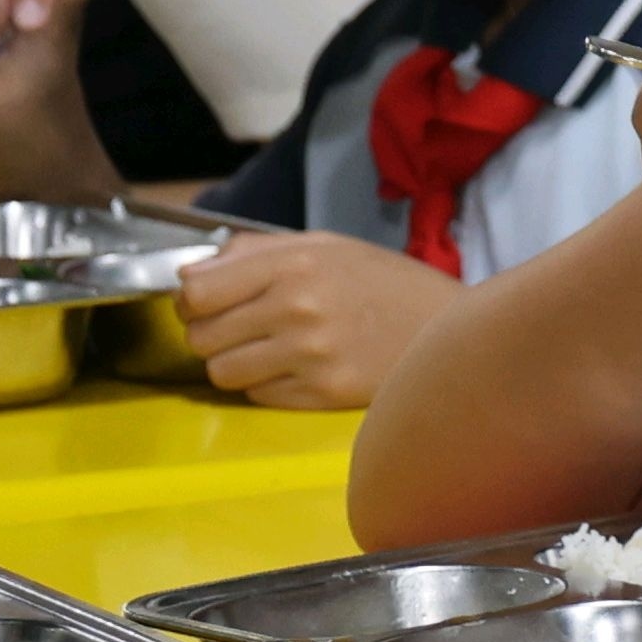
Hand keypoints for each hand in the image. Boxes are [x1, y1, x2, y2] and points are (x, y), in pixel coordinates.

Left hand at [174, 227, 455, 411]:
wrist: (450, 326)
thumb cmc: (385, 282)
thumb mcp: (325, 246)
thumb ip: (254, 252)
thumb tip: (190, 274)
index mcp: (295, 266)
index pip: (197, 292)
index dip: (192, 300)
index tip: (206, 303)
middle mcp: (298, 310)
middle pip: (202, 337)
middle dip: (212, 333)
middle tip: (242, 327)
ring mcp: (311, 356)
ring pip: (222, 372)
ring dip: (235, 363)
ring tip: (267, 350)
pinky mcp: (324, 393)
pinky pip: (257, 396)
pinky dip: (267, 384)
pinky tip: (297, 368)